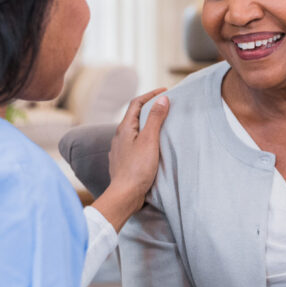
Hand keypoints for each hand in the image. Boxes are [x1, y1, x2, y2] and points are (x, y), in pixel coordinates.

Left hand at [91, 89, 169, 231]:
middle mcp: (119, 137)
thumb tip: (162, 98)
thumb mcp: (150, 140)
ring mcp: (120, 149)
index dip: (150, 95)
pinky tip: (151, 146)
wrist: (125, 195)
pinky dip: (144, 138)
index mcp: (125, 128)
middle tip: (166, 106)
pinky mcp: (123, 161)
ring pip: (134, 131)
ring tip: (161, 124)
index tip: (166, 91)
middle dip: (149, 108)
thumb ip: (155, 118)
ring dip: (147, 124)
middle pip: (134, 116)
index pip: (136, 103)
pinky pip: (134, 143)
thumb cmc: (137, 168)